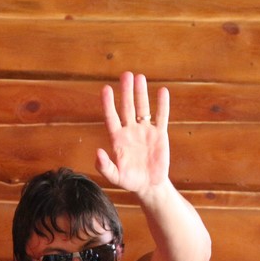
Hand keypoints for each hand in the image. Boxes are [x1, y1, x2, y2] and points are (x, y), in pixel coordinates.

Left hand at [95, 71, 170, 197]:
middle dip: (126, 91)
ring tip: (139, 77)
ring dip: (141, 93)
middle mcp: (130, 131)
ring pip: (142, 108)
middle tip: (126, 75)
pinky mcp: (159, 135)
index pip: (111, 117)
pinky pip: (161, 117)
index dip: (108, 103)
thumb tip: (97, 152)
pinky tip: (162, 91)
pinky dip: (162, 105)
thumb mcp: (115, 177)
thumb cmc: (130, 181)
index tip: (106, 89)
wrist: (149, 185)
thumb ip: (104, 166)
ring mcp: (145, 131)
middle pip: (127, 107)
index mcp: (117, 139)